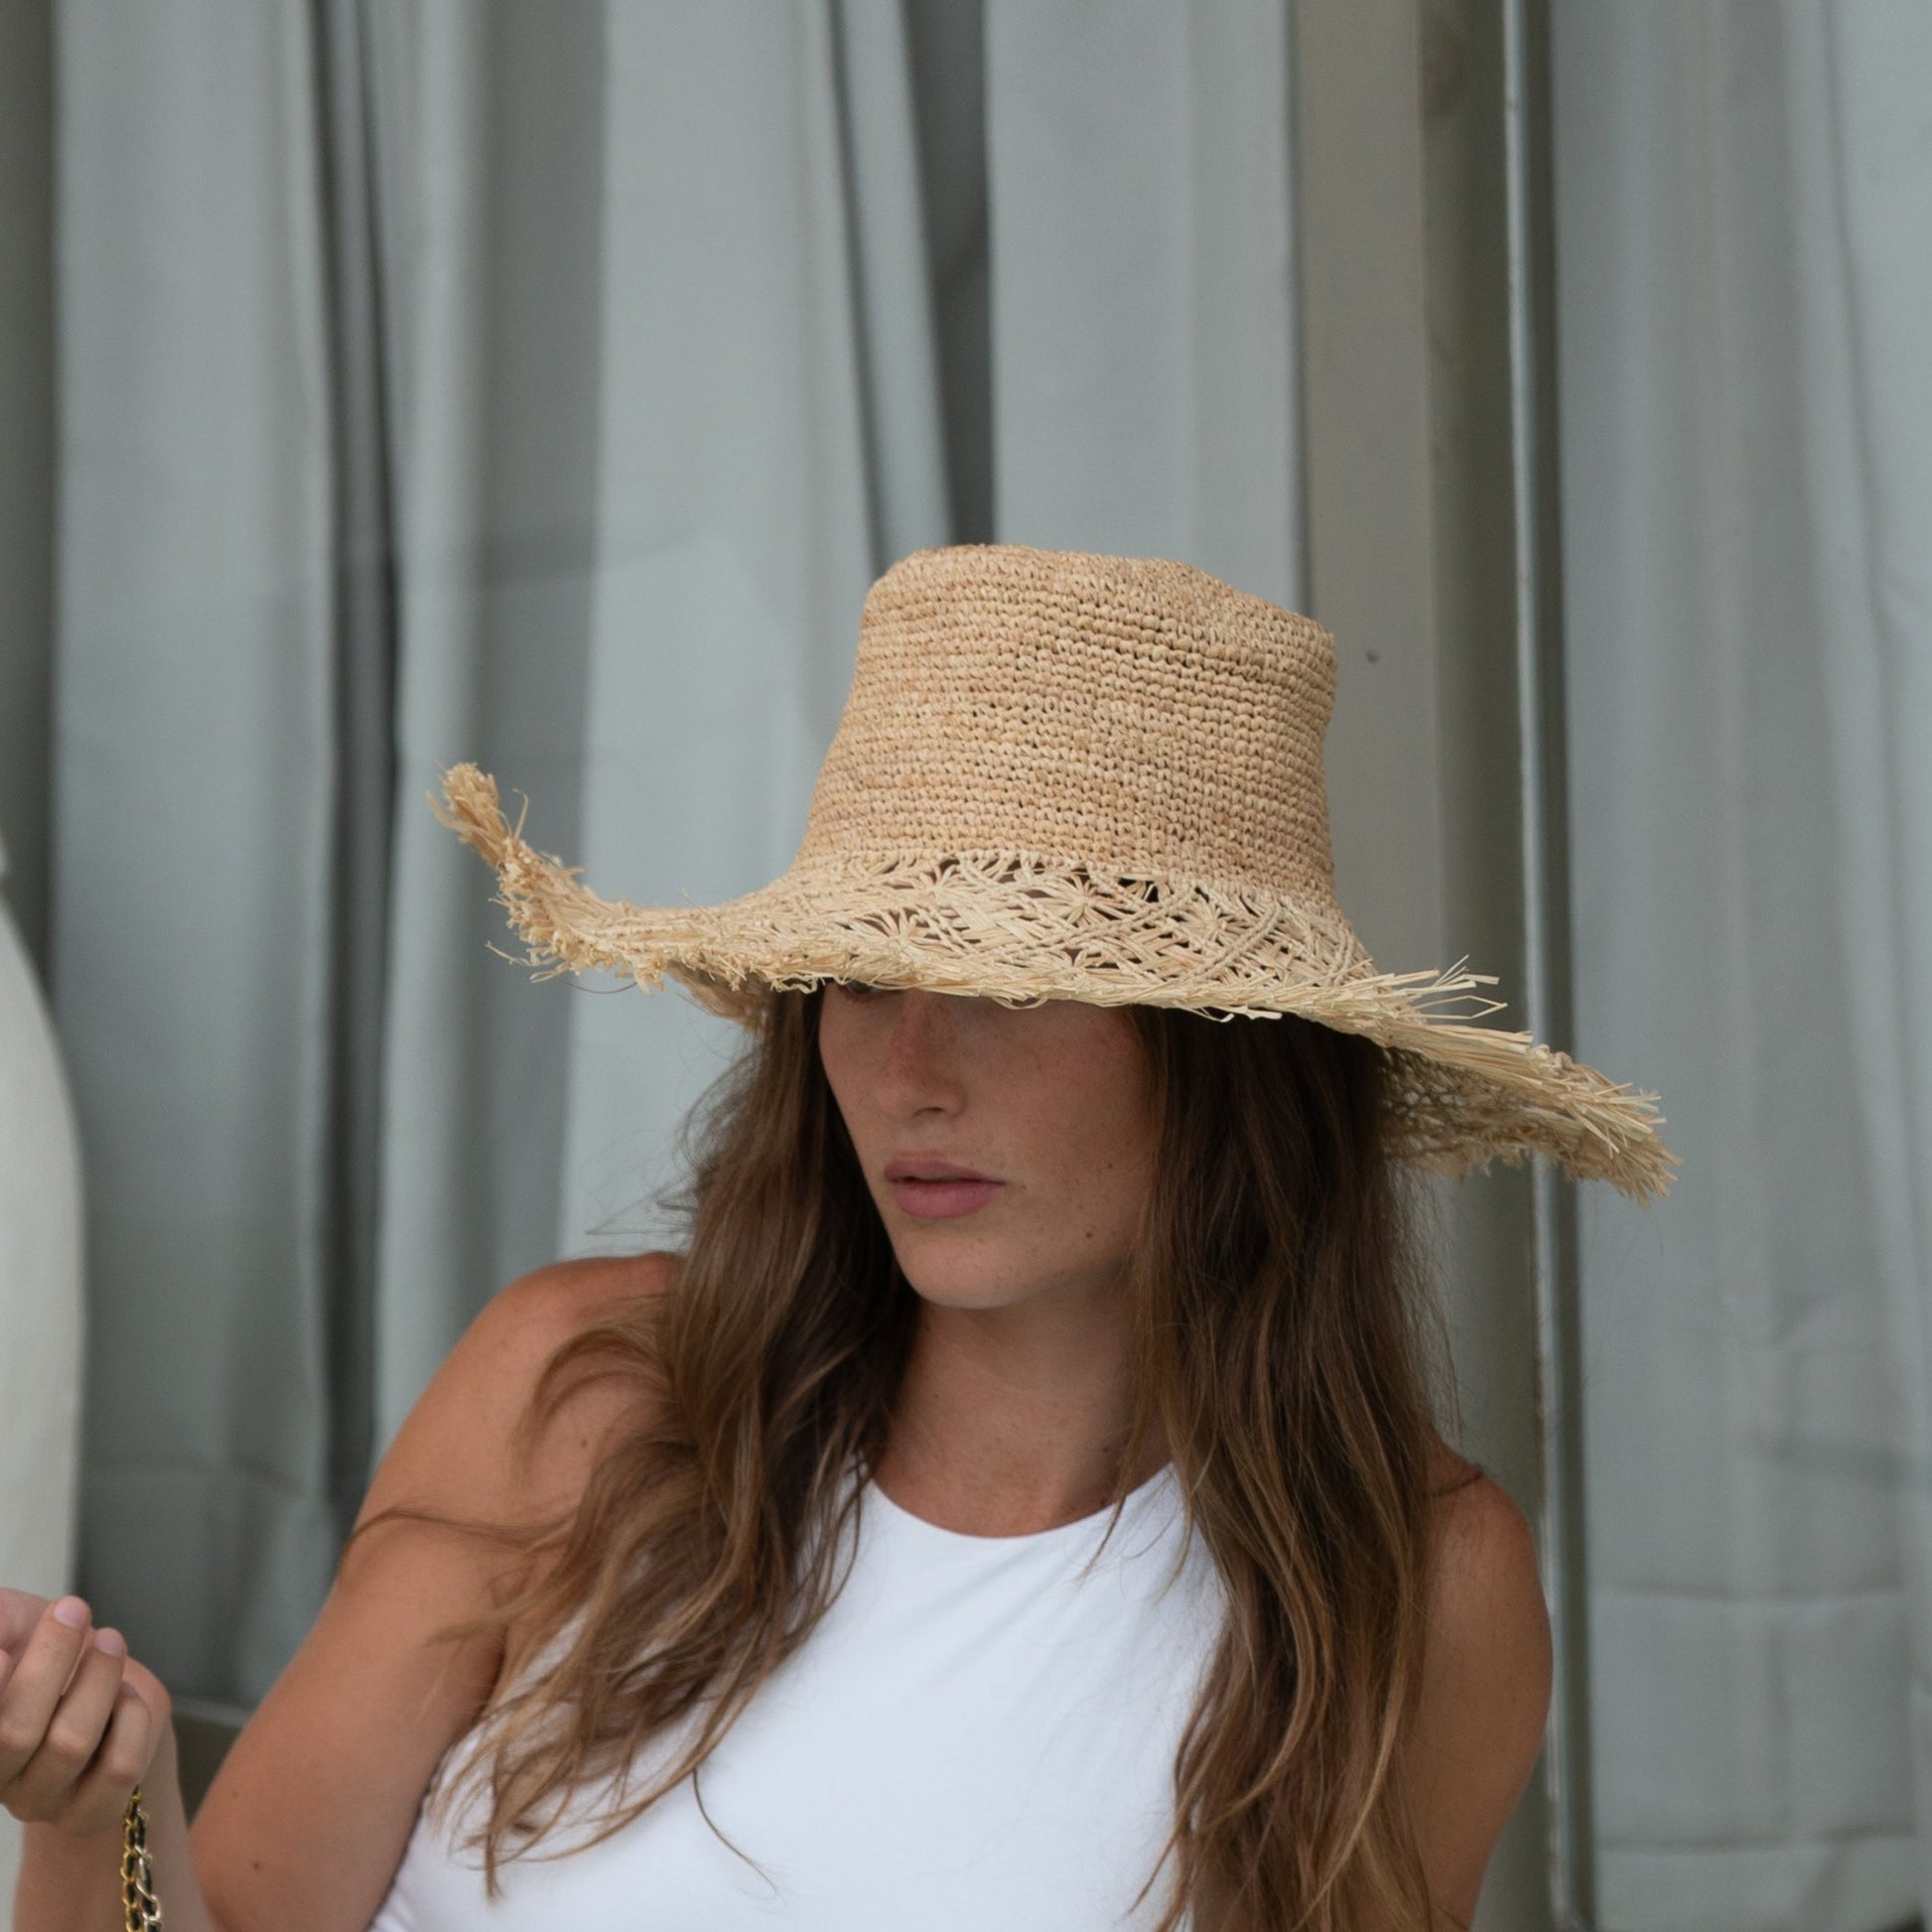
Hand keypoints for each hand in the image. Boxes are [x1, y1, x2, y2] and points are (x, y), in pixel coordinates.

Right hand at [0, 1587, 170, 1835]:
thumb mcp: (8, 1622)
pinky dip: (132, 1716)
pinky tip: (125, 1697)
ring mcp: (40, 1801)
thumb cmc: (39, 1646)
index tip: (4, 1654)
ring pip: (71, 1743)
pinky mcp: (90, 1812)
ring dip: (99, 1677)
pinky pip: (119, 1765)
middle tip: (74, 1608)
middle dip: (51, 1658)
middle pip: (14, 1733)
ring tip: (109, 1641)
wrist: (100, 1678)